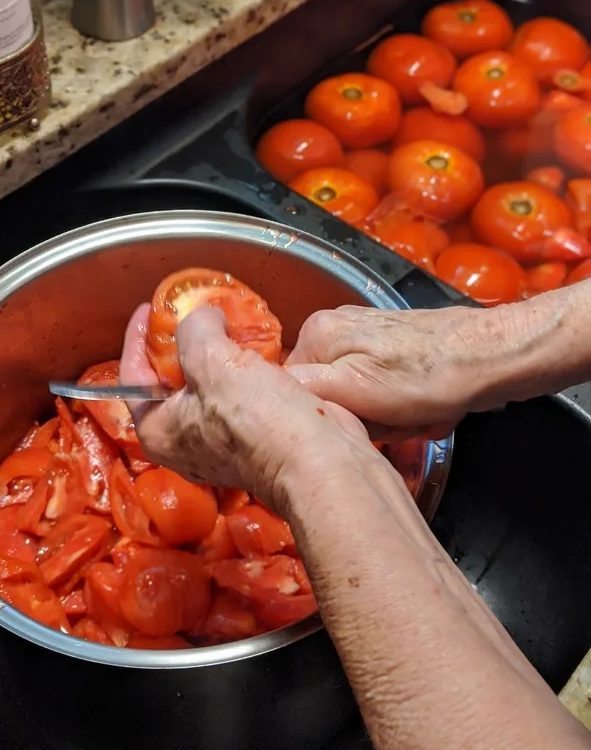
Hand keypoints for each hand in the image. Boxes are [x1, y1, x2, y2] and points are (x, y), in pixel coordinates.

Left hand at [120, 304, 385, 515]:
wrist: (322, 463)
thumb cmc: (261, 422)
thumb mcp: (213, 360)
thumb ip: (195, 329)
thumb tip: (203, 316)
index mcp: (159, 431)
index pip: (132, 376)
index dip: (139, 336)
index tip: (150, 308)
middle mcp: (185, 441)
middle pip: (172, 379)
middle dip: (184, 341)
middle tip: (193, 310)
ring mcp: (222, 441)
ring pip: (211, 382)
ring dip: (220, 350)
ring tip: (226, 318)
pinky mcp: (256, 435)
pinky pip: (241, 391)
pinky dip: (246, 365)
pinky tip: (256, 343)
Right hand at [284, 304, 501, 439]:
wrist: (490, 359)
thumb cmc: (427, 378)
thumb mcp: (355, 389)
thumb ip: (305, 388)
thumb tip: (260, 394)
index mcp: (317, 333)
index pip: (290, 390)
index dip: (321, 416)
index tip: (351, 422)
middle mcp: (333, 327)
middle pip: (324, 394)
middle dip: (357, 418)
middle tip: (388, 422)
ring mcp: (363, 336)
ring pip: (353, 397)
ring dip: (381, 418)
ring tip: (409, 415)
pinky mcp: (389, 349)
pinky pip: (376, 391)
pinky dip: (398, 408)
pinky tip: (419, 410)